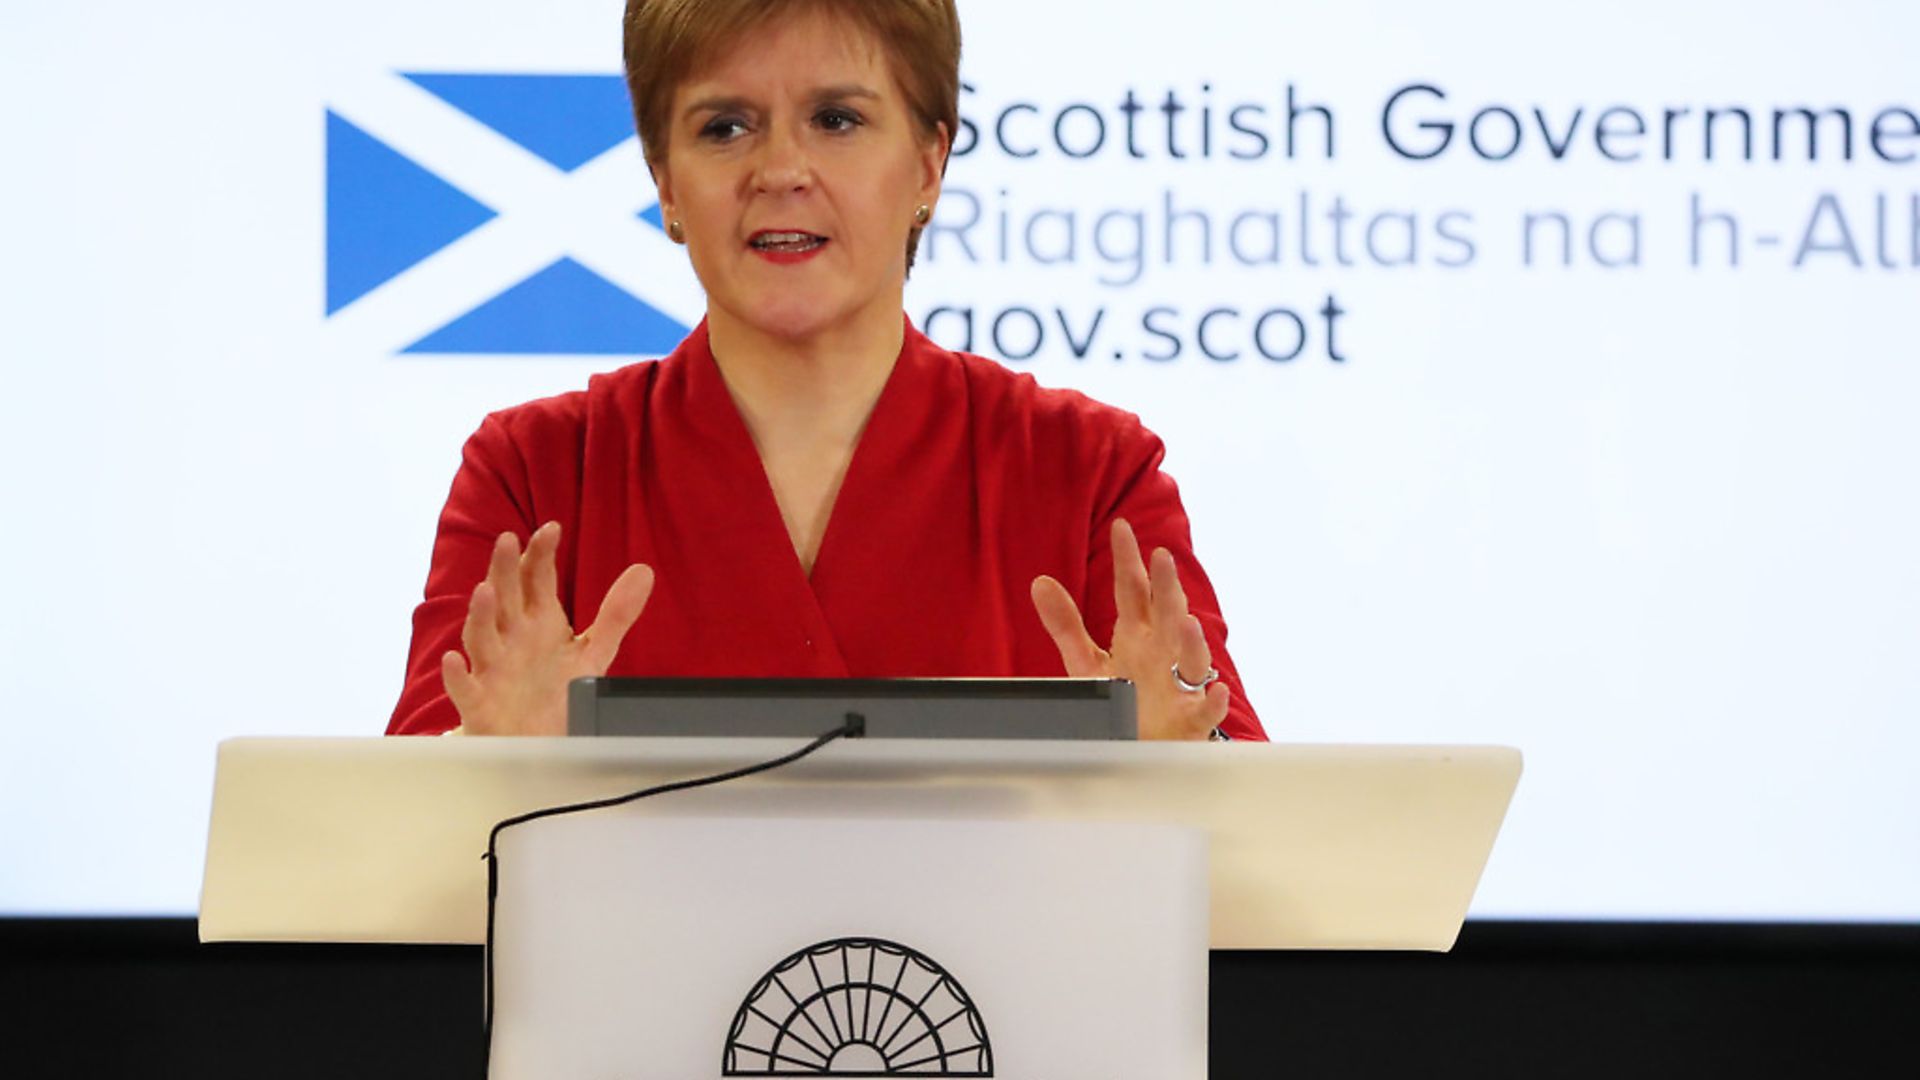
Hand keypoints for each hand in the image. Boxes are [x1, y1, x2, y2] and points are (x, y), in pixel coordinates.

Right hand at [440, 522, 653, 734]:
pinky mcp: (480, 704)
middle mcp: (511, 639)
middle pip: (505, 598)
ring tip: (485, 590)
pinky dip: (457, 676)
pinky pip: (465, 689)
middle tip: (508, 540)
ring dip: (481, 616)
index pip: (536, 579)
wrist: (536, 744)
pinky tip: (454, 661)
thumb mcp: (593, 651)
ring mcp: (492, 669)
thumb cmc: (556, 690)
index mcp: (538, 621)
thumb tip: (643, 570)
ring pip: (481, 637)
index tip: (552, 528)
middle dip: (504, 570)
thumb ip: (615, 613)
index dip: (541, 554)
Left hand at [1030, 518, 1229, 740]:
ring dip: (1192, 642)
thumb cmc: (1124, 698)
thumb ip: (1065, 625)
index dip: (1127, 560)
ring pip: (1191, 659)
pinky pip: (1206, 710)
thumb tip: (1039, 582)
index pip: (1132, 591)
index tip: (1121, 527)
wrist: (1144, 745)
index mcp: (1137, 634)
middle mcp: (1162, 652)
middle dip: (1167, 587)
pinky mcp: (1190, 719)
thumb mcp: (1086, 662)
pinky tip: (1216, 692)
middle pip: (1167, 614)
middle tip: (1162, 557)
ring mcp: (1179, 684)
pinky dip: (1213, 701)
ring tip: (1187, 622)